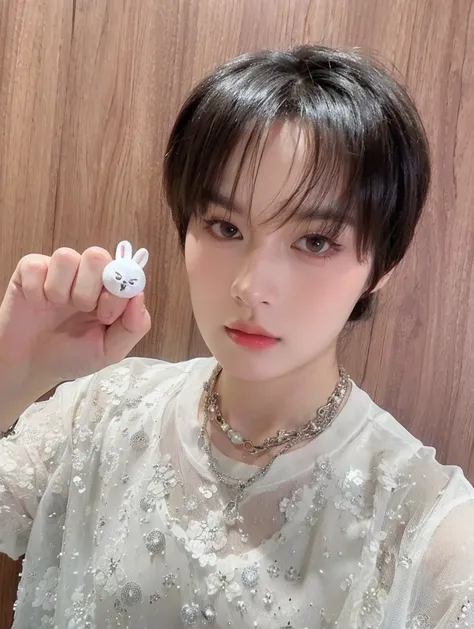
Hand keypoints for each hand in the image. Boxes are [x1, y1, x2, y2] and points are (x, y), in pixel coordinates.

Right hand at [0, 246, 150, 382]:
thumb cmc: (74, 354)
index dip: (117, 291)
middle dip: (89, 289)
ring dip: (61, 290)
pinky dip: (36, 290)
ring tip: (57, 308)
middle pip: (96, 255)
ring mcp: (59, 270)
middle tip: (82, 310)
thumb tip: (139, 295)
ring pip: (66, 256)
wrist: (33, 365)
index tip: (106, 316)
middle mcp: (87, 274)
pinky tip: (38, 304)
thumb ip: (134, 326)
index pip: (125, 270)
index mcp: (110, 290)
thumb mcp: (110, 350)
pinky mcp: (30, 270)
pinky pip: (36, 265)